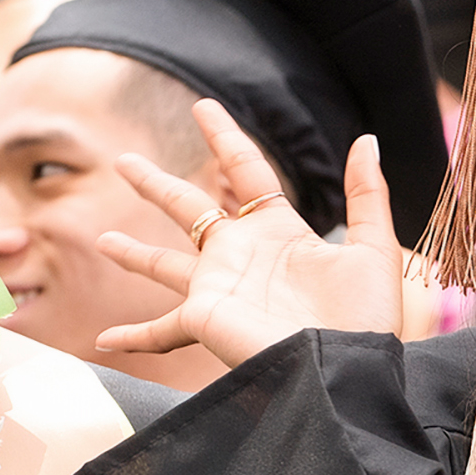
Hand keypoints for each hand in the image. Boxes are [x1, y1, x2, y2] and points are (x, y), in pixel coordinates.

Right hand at [97, 99, 403, 368]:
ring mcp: (219, 288)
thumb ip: (366, 195)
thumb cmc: (365, 316)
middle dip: (155, 185)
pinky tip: (104, 342)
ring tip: (102, 240)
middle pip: (188, 208)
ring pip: (164, 264)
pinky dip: (134, 337)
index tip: (202, 107)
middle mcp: (242, 256)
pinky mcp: (205, 319)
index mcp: (279, 232)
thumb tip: (365, 139)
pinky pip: (161, 329)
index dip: (224, 137)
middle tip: (123, 162)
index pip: (244, 171)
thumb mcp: (373, 248)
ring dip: (132, 254)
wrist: (347, 367)